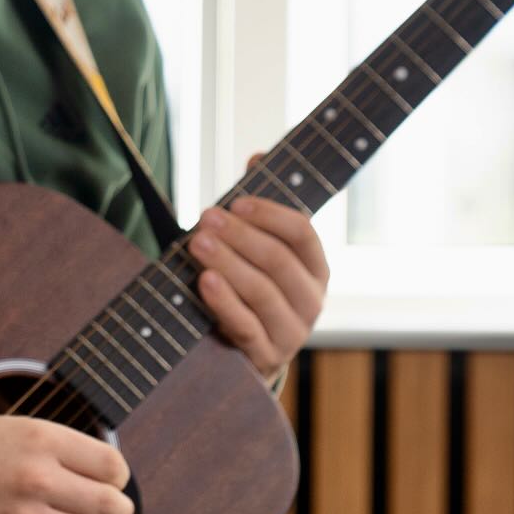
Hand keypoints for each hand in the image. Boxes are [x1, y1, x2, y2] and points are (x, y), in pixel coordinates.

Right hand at [0, 414, 131, 513]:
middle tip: (112, 511)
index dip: (117, 478)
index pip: (114, 468)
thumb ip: (64, 448)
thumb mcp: (17, 429)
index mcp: (42, 441)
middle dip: (118, 511)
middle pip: (113, 507)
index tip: (107, 482)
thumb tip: (113, 477)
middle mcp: (38, 479)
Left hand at [185, 169, 328, 376]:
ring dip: (228, 264)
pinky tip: (204, 282)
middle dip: (240, 236)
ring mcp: (291, 333)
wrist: (246, 357)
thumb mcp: (259, 251)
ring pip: (262, 293)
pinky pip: (246, 327)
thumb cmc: (252, 292)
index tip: (236, 201)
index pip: (303, 234)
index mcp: (316, 269)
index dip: (270, 214)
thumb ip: (260, 208)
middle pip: (278, 261)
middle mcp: (311, 301)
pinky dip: (224, 302)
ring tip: (197, 243)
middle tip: (206, 218)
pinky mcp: (266, 357)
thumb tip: (258, 156)